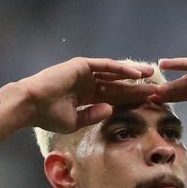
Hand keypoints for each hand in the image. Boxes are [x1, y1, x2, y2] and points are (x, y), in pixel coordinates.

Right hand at [18, 57, 155, 132]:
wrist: (31, 106)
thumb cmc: (48, 116)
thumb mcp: (75, 122)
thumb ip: (93, 115)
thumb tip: (110, 110)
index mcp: (85, 97)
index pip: (113, 98)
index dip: (129, 101)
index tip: (146, 105)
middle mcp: (87, 83)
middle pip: (117, 85)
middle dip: (136, 87)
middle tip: (155, 89)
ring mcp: (84, 73)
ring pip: (114, 73)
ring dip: (133, 74)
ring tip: (151, 76)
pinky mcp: (82, 65)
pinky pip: (106, 66)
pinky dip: (121, 69)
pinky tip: (136, 74)